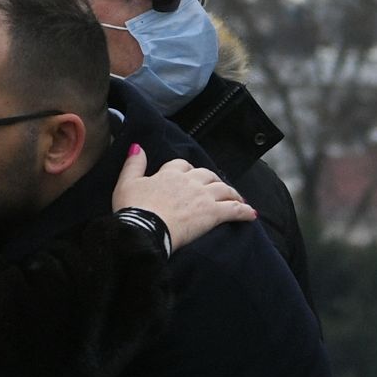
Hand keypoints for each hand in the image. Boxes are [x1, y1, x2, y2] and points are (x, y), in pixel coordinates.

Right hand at [113, 142, 255, 248]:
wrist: (144, 230)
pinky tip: (251, 214)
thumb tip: (138, 146)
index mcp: (170, 173)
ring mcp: (203, 197)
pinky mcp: (213, 214)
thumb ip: (134, 164)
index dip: (187, 171)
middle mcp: (189, 181)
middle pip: (207, 175)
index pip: (182, 165)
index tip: (188, 178)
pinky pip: (234, 209)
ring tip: (237, 200)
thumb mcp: (126, 183)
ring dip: (232, 193)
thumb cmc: (133, 209)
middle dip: (214, 181)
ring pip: (223, 189)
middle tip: (217, 190)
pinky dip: (244, 211)